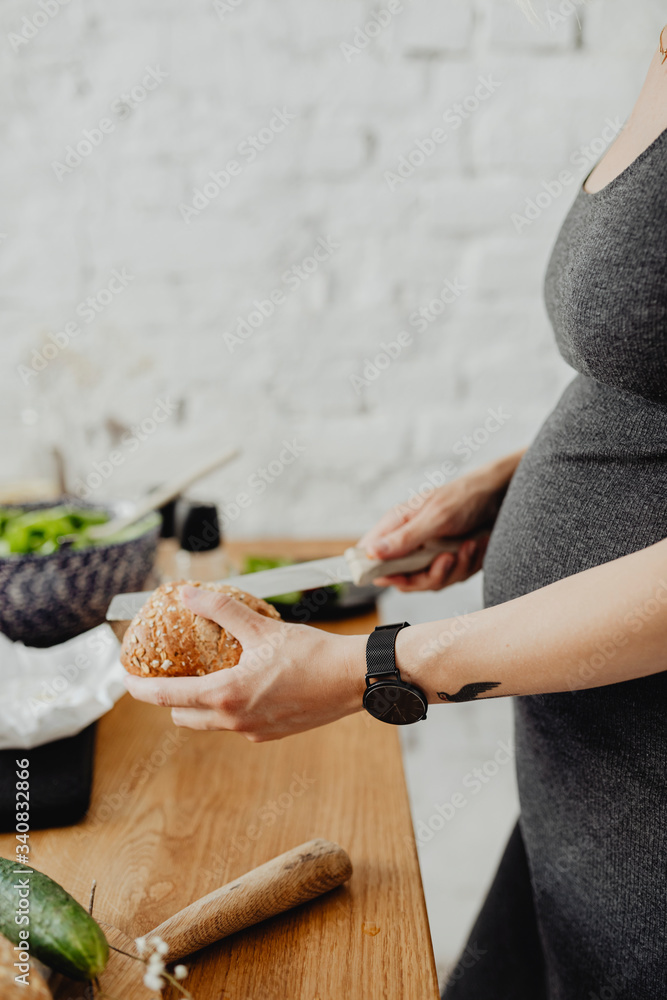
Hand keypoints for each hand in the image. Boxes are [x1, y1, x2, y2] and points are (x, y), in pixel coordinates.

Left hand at [124, 586, 366, 740]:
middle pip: (183, 715)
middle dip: (169, 698)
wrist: (353, 679)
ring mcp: (254, 731)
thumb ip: (221, 610)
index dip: (141, 689)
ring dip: (198, 704)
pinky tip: (242, 683)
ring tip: (204, 675)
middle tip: (168, 673)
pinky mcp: (271, 733)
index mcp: (227, 695)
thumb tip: (188, 595)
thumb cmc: (311, 653)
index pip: (167, 698)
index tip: (126, 680)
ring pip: (209, 723)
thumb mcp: (261, 627)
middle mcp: (235, 720)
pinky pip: (236, 724)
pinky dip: (227, 708)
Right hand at [358, 456, 521, 592]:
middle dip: (429, 574)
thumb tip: (371, 552)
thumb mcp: (434, 517)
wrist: (502, 496)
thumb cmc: (464, 497)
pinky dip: (467, 563)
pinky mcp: (451, 561)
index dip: (377, 571)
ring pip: (431, 581)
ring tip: (469, 545)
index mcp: (398, 525)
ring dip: (455, 567)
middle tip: (447, 558)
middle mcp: (411, 541)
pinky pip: (453, 577)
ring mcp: (430, 553)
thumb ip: (404, 538)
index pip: (371, 555)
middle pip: (403, 578)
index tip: (393, 577)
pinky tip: (476, 545)